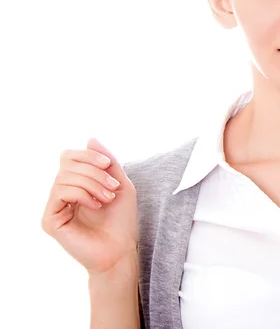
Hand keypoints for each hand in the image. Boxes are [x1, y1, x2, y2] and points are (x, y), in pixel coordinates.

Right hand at [41, 138, 138, 275]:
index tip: (108, 165)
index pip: (70, 156)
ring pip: (65, 177)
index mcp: (76, 183)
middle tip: (112, 187)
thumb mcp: (120, 182)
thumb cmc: (122, 219)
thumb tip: (89, 139)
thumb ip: (106, 161)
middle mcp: (61, 193)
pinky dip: (82, 194)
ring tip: (107, 198)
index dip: (88, 156)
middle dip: (94, 171)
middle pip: (67, 163)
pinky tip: (95, 206)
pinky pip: (60, 192)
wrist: (120, 249)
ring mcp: (54, 207)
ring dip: (92, 184)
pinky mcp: (50, 220)